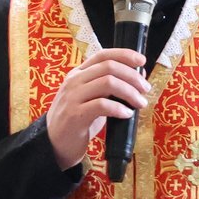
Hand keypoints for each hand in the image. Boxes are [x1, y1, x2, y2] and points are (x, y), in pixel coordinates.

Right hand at [43, 48, 148, 168]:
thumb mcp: (93, 99)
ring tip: (140, 103)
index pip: (103, 55)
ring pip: (107, 83)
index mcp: (78, 74)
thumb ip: (112, 86)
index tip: (142, 60)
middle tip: (145, 89)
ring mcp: (73, 97)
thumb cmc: (77, 121)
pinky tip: (127, 114)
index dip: (124, 54)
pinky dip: (119, 108)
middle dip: (132, 76)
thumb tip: (139, 74)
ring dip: (129, 92)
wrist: (53, 144)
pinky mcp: (75, 115)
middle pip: (109, 67)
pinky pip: (101, 105)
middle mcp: (74, 81)